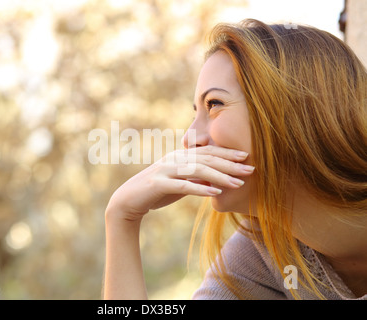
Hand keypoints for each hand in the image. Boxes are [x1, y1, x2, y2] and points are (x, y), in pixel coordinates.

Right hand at [105, 145, 254, 220]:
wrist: (129, 200)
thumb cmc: (156, 192)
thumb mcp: (180, 184)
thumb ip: (196, 179)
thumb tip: (216, 181)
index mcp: (180, 157)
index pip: (207, 152)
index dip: (227, 154)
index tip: (246, 157)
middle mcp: (174, 159)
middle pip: (206, 158)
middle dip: (230, 164)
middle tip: (250, 169)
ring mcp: (166, 170)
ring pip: (197, 170)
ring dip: (219, 176)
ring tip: (237, 184)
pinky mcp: (158, 184)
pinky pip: (183, 186)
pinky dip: (200, 189)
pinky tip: (215, 193)